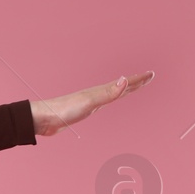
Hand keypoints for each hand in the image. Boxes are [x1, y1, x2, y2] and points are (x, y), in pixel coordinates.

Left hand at [29, 71, 153, 136]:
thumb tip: (125, 80)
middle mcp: (96, 94)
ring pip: (112, 93)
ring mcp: (89, 101)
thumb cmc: (64, 110)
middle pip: (120, 86)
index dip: (138, 80)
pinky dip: (110, 99)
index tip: (151, 74)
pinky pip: (102, 103)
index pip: (124, 84)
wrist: (43, 119)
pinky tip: (107, 100)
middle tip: (148, 77)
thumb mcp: (90, 102)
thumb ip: (108, 93)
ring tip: (132, 86)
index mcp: (99, 92)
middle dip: (135, 82)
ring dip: (124, 89)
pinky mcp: (82, 110)